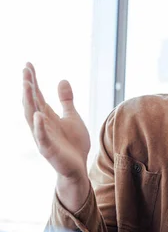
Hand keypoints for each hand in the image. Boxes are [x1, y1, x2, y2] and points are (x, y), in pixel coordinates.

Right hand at [22, 62, 90, 210]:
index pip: (37, 95)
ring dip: (29, 102)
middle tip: (25, 70)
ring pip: (32, 117)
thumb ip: (66, 100)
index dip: (32, 81)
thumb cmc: (73, 143)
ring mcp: (43, 137)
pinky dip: (39, 127)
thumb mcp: (72, 117)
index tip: (28, 64)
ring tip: (27, 85)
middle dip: (28, 87)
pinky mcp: (49, 150)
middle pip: (32, 103)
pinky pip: (42, 137)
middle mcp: (42, 124)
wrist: (79, 167)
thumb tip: (62, 80)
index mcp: (47, 116)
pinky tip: (38, 115)